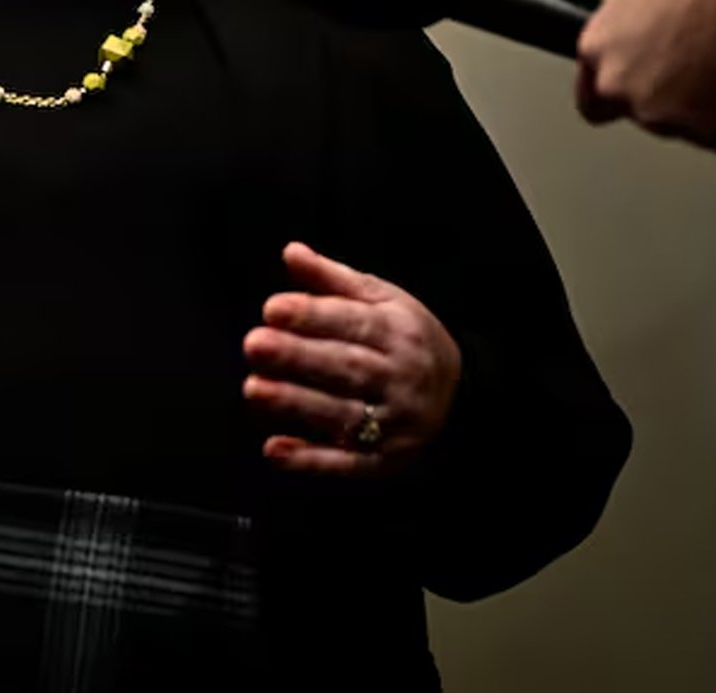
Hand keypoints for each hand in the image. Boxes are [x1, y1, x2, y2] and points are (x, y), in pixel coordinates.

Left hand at [242, 242, 460, 474]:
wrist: (462, 395)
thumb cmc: (406, 338)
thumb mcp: (381, 299)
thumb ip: (332, 279)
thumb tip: (291, 251)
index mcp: (398, 332)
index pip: (353, 322)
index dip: (312, 316)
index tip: (271, 309)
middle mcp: (400, 377)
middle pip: (347, 367)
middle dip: (298, 357)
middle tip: (253, 345)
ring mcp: (395, 423)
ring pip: (343, 414)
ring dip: (295, 404)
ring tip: (253, 389)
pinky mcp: (384, 461)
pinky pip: (347, 464)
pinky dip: (310, 460)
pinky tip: (275, 451)